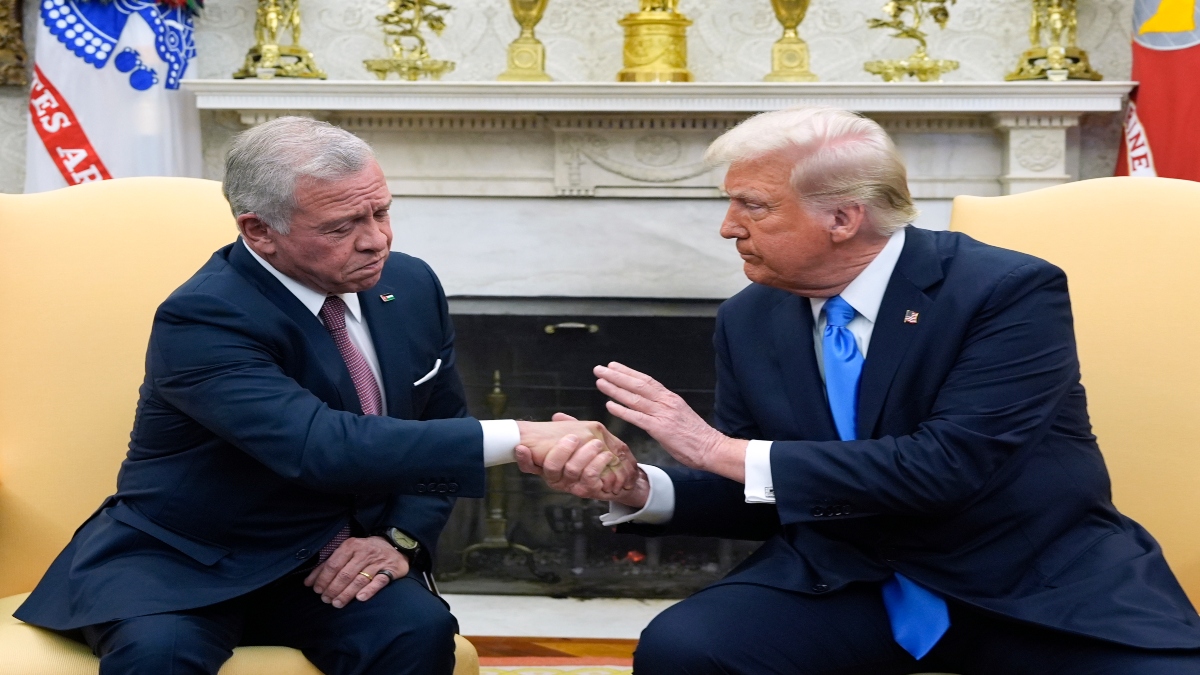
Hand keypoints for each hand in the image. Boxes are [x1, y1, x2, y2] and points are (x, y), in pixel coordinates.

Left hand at [303, 536, 408, 608]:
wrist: (394, 545)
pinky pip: (379, 582)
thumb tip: (308, 582)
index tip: (316, 590)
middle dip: (333, 589)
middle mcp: (364, 553)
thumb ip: (328, 565)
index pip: (333, 564)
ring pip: (359, 580)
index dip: (323, 578)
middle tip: (325, 600)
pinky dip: (369, 590)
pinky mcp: (390, 571)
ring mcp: (378, 562)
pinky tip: (360, 598)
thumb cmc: (364, 551)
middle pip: (345, 574)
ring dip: (346, 594)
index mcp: (351, 546)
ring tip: (336, 603)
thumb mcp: (347, 551)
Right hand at [515, 414, 637, 494]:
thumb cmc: (592, 455)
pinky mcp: (587, 491)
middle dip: (562, 451)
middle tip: (573, 438)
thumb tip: (556, 417)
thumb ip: (568, 429)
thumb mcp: (580, 438)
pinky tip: (605, 455)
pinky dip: (597, 464)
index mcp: (547, 466)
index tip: (521, 447)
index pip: (529, 465)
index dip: (523, 459)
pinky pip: (590, 477)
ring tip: (596, 443)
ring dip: (584, 454)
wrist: (616, 474)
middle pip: (551, 467)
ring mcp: (570, 486)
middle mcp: (555, 478)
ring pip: (572, 470)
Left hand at [594, 362, 747, 481]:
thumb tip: (649, 407)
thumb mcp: (680, 415)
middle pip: (637, 384)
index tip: (614, 366)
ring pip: (635, 398)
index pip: (646, 380)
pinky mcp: (660, 429)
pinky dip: (622, 410)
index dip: (628, 372)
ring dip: (615, 389)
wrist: (712, 448)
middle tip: (600, 369)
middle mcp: (666, 402)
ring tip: (600, 382)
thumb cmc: (697, 436)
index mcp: (670, 398)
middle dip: (616, 375)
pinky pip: (637, 417)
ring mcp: (663, 414)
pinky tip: (610, 405)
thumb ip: (664, 409)